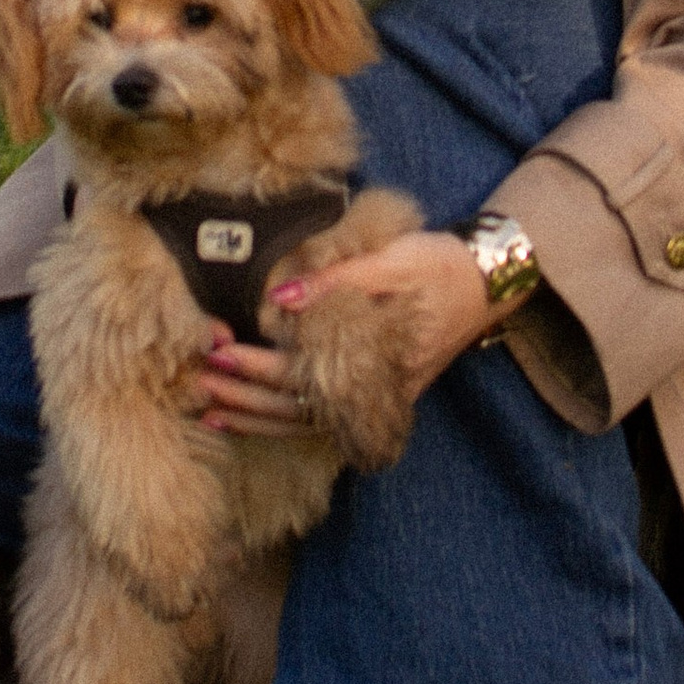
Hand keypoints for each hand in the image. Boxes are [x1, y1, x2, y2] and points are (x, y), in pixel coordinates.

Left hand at [189, 229, 497, 437]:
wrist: (487, 282)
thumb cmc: (438, 266)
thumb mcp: (390, 260)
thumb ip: (334, 280)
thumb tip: (278, 298)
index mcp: (372, 356)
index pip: (299, 372)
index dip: (253, 364)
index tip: (214, 347)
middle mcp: (371, 390)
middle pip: (294, 407)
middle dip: (242, 394)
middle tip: (196, 377)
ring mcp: (373, 399)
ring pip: (304, 423)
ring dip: (254, 416)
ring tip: (209, 407)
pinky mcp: (372, 396)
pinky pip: (319, 420)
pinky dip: (279, 421)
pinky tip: (249, 416)